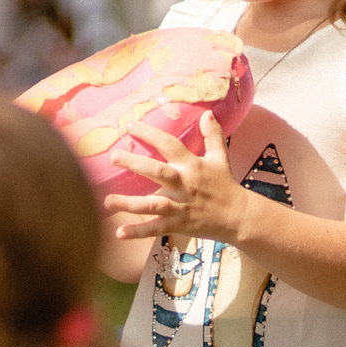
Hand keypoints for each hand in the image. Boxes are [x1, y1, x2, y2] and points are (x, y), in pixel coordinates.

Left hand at [104, 116, 247, 244]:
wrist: (238, 216)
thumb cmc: (226, 185)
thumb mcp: (221, 158)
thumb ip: (212, 135)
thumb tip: (207, 113)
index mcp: (192, 165)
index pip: (169, 145)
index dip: (149, 134)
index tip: (130, 125)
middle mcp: (183, 184)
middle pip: (156, 172)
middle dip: (134, 164)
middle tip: (113, 156)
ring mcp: (180, 206)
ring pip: (151, 204)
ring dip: (129, 204)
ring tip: (107, 201)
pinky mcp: (178, 225)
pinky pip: (155, 229)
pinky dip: (138, 232)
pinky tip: (119, 233)